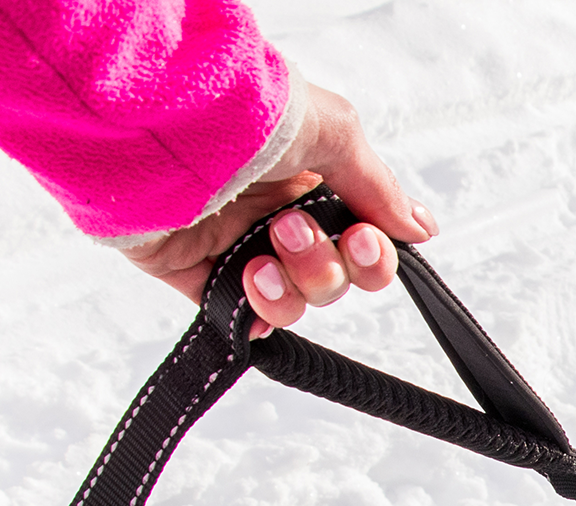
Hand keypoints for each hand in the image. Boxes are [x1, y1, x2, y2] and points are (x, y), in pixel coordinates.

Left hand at [121, 83, 436, 336]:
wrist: (155, 130)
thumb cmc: (240, 114)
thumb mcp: (331, 131)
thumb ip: (379, 188)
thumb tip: (421, 230)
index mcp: (315, 184)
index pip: (366, 244)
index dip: (373, 257)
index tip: (361, 241)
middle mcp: (281, 217)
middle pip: (335, 281)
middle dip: (321, 265)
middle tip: (288, 230)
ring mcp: (242, 248)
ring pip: (297, 304)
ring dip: (289, 286)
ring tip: (257, 258)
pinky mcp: (203, 277)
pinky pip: (248, 321)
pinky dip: (254, 312)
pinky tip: (244, 281)